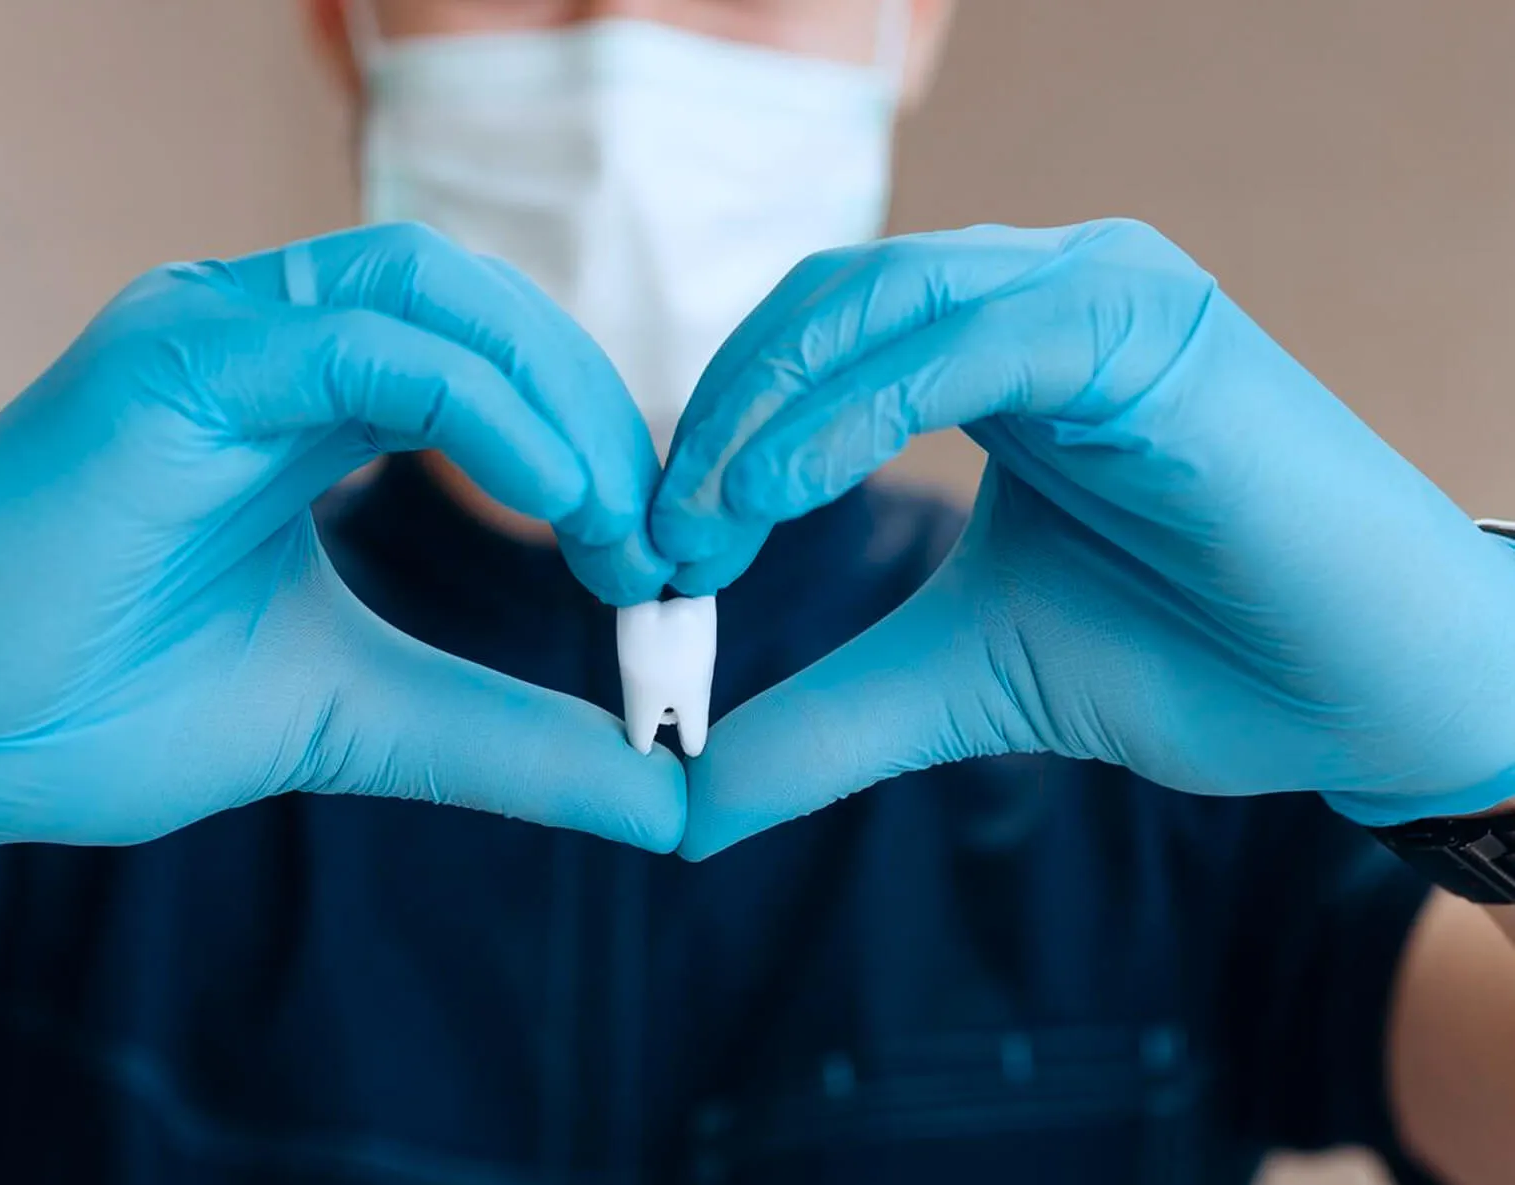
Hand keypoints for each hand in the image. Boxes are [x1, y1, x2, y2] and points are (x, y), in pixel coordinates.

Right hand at [0, 223, 683, 920]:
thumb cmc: (102, 714)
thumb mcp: (354, 716)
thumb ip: (502, 736)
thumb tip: (665, 794)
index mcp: (302, 406)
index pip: (489, 361)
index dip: (595, 443)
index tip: (657, 572)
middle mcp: (259, 345)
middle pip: (483, 307)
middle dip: (598, 413)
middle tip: (660, 546)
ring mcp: (207, 337)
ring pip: (432, 290)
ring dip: (556, 395)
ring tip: (619, 526)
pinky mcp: (162, 362)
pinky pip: (361, 339)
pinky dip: (484, 401)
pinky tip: (558, 495)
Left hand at [653, 220, 1514, 858]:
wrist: (1365, 703)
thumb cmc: (1187, 665)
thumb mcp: (958, 684)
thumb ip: (823, 719)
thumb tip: (684, 804)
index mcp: (996, 352)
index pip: (811, 341)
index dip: (717, 432)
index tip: (657, 553)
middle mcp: (1041, 297)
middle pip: (824, 304)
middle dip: (718, 418)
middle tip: (657, 545)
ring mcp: (1099, 295)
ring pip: (880, 300)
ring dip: (763, 411)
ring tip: (701, 530)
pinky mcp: (1152, 327)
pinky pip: (970, 336)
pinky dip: (854, 406)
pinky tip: (780, 495)